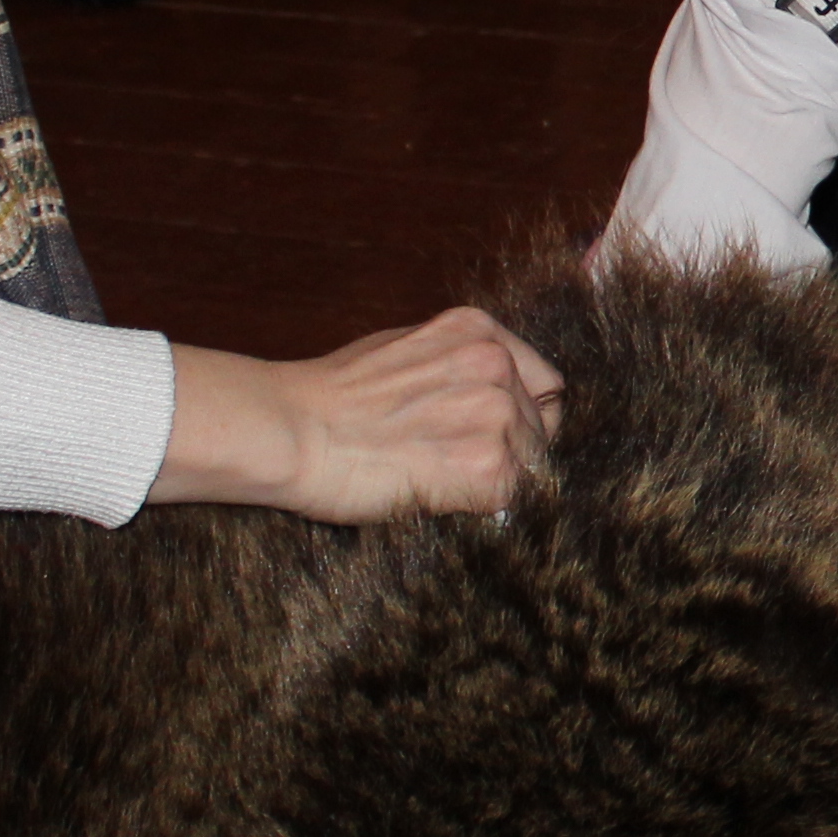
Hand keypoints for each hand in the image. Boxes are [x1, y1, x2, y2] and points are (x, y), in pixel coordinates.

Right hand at [156, 309, 561, 519]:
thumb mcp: (408, 348)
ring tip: (431, 474)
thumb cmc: (333, 395)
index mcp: (480, 331)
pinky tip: (432, 492)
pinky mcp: (488, 469)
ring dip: (490, 479)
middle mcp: (497, 366)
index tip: (493, 435)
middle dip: (508, 449)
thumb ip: (460, 365)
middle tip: (447, 461)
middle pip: (541, 428)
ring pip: (529, 466)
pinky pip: (507, 500)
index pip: (543, 383)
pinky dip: (475, 506)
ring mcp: (497, 416)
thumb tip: (498, 396)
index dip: (522, 413)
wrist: (293, 430)